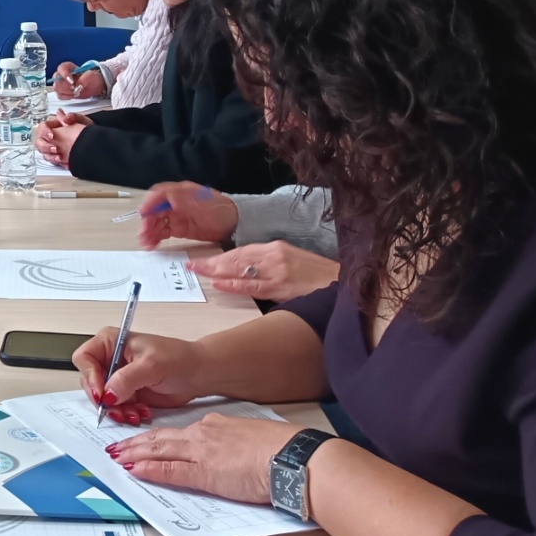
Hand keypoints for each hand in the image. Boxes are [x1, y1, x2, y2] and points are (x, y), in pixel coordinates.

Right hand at [34, 118, 86, 166]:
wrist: (93, 141)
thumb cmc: (86, 128)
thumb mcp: (80, 120)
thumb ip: (72, 117)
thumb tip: (65, 117)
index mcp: (54, 126)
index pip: (42, 127)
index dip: (45, 131)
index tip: (52, 135)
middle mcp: (51, 137)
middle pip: (40, 142)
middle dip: (46, 147)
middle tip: (56, 149)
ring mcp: (53, 148)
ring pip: (45, 154)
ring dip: (52, 157)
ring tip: (61, 158)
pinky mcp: (58, 157)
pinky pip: (54, 162)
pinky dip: (60, 163)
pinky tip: (66, 163)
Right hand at [52, 63, 106, 99]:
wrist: (94, 86)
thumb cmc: (92, 78)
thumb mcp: (92, 76)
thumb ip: (85, 78)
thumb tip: (78, 84)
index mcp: (69, 67)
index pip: (62, 68)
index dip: (64, 74)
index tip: (71, 81)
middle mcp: (63, 75)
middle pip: (57, 79)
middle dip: (65, 86)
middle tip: (74, 88)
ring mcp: (62, 83)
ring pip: (57, 88)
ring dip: (66, 92)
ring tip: (75, 92)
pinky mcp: (63, 92)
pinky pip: (59, 95)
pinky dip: (66, 97)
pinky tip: (73, 95)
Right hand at [73, 328, 208, 424]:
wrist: (199, 374)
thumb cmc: (179, 359)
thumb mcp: (151, 365)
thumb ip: (126, 379)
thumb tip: (107, 394)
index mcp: (111, 342)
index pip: (85, 358)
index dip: (90, 376)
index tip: (102, 394)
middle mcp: (111, 359)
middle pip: (90, 381)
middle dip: (104, 399)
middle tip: (117, 409)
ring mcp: (118, 377)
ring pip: (103, 398)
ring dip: (116, 410)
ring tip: (134, 414)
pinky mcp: (127, 393)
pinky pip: (116, 408)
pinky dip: (126, 414)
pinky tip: (141, 413)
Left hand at [106, 413, 301, 504]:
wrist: (292, 457)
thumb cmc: (282, 451)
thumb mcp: (251, 440)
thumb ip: (234, 444)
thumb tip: (229, 454)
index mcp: (216, 427)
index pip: (179, 432)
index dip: (157, 437)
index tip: (142, 440)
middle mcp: (204, 435)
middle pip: (161, 438)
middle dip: (136, 443)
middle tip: (116, 447)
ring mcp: (202, 453)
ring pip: (159, 451)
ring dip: (135, 454)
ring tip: (117, 457)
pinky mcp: (205, 473)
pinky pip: (170, 470)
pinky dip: (150, 470)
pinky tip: (135, 470)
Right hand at [138, 181, 238, 248]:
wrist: (235, 224)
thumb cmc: (221, 209)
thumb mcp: (203, 202)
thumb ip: (183, 199)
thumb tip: (166, 196)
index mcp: (180, 192)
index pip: (158, 195)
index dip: (149, 203)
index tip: (143, 214)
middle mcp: (175, 203)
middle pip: (154, 210)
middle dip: (147, 222)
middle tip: (144, 234)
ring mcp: (176, 216)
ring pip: (156, 222)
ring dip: (149, 232)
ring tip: (146, 243)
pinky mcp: (178, 229)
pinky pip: (163, 232)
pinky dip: (156, 238)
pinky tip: (152, 244)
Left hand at [188, 242, 340, 302]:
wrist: (343, 285)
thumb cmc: (318, 276)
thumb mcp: (293, 260)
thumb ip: (270, 263)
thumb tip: (245, 271)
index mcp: (276, 247)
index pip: (242, 251)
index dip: (220, 256)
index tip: (203, 260)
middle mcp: (274, 256)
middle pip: (236, 258)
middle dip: (212, 262)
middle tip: (192, 266)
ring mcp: (277, 271)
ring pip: (241, 270)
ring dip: (217, 272)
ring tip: (199, 273)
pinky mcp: (282, 287)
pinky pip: (253, 286)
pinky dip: (234, 285)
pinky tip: (220, 284)